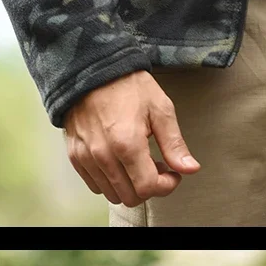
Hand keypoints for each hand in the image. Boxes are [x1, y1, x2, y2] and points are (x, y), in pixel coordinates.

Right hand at [64, 69, 199, 204]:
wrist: (91, 68)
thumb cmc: (126, 85)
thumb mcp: (159, 109)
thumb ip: (174, 144)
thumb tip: (190, 168)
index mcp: (127, 143)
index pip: (148, 188)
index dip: (166, 186)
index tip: (172, 174)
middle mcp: (104, 155)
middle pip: (131, 197)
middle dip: (149, 187)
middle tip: (156, 167)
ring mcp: (87, 158)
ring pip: (114, 195)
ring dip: (130, 186)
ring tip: (137, 164)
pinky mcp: (76, 157)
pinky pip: (96, 186)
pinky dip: (111, 182)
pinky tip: (120, 163)